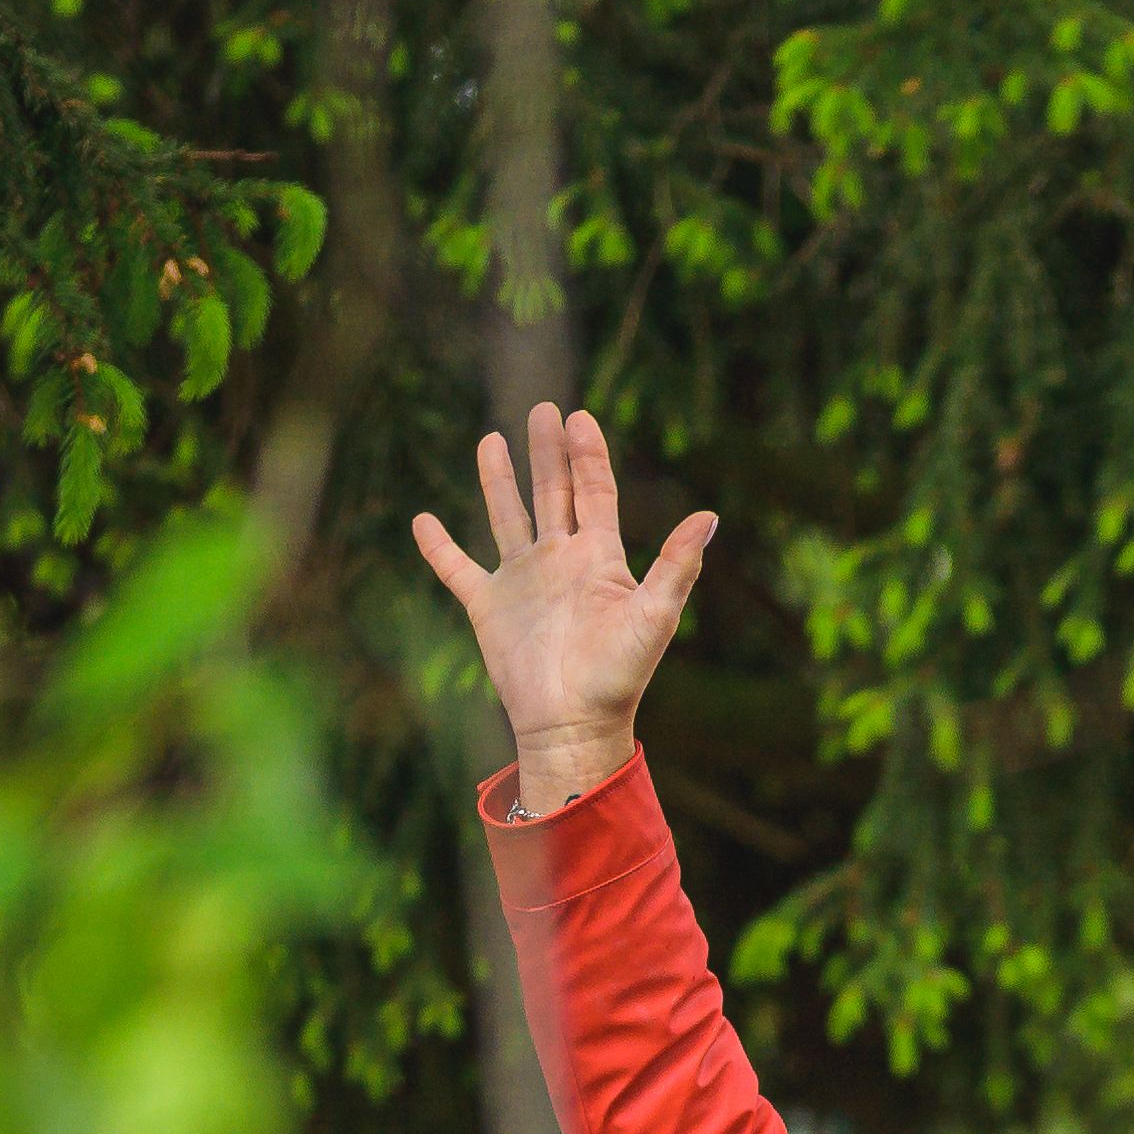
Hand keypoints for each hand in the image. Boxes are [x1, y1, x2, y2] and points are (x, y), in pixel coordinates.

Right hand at [409, 405, 715, 820]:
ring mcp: (523, 581)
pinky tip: (423, 521)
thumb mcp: (654, 616)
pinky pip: (458, 569)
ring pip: (507, 517)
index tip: (580, 416)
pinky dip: (439, 547)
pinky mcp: (489, 607)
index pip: (595, 492)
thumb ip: (678, 565)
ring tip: (492, 439)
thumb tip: (710, 515)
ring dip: (498, 481)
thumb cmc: (619, 676)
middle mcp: (560, 561)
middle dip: (548, 452)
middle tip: (543, 409)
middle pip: (553, 492)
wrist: (573, 724)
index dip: (588, 455)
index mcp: (599, 559)